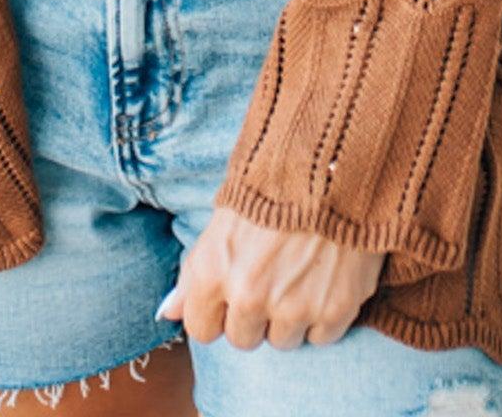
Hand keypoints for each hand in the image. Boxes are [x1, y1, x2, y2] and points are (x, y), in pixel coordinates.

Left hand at [155, 207, 384, 349]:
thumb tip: (167, 312)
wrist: (333, 162)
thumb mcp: (222, 220)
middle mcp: (248, 297)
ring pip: (282, 341)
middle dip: (254, 315)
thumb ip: (194, 272)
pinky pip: (321, 337)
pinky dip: (324, 313)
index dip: (217, 311)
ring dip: (290, 316)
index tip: (232, 292)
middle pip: (242, 339)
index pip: (201, 329)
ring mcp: (293, 307)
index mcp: (214, 273)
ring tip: (301, 272)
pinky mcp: (334, 310)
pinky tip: (325, 277)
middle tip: (272, 276)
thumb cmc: (272, 186)